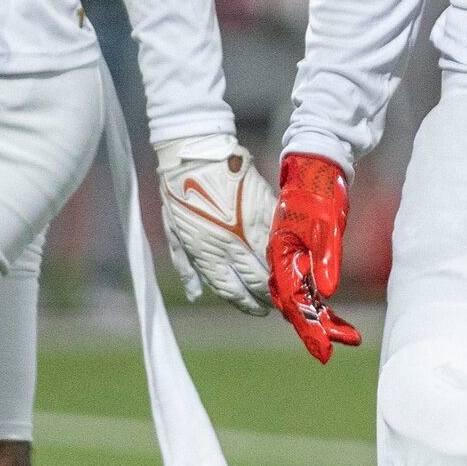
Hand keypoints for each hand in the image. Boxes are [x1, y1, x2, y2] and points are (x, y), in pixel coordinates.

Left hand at [154, 136, 274, 313]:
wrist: (195, 155)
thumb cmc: (178, 194)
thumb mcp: (174, 234)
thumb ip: (187, 267)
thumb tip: (195, 294)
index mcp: (208, 254)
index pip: (233, 291)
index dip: (248, 304)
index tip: (258, 310)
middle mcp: (231, 246)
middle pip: (257, 281)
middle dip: (269, 297)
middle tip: (276, 303)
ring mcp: (250, 227)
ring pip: (272, 263)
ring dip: (281, 278)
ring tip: (287, 285)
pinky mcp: (265, 208)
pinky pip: (280, 237)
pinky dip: (288, 251)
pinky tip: (291, 258)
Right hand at [268, 153, 361, 361]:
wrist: (314, 167)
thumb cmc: (319, 193)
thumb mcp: (327, 225)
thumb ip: (325, 258)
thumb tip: (326, 292)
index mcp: (281, 255)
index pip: (294, 301)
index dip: (309, 327)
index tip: (324, 350)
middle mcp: (280, 261)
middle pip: (295, 305)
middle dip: (316, 328)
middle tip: (340, 346)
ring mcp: (288, 259)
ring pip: (300, 298)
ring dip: (320, 318)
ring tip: (347, 335)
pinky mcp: (299, 254)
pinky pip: (305, 286)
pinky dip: (319, 303)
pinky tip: (331, 315)